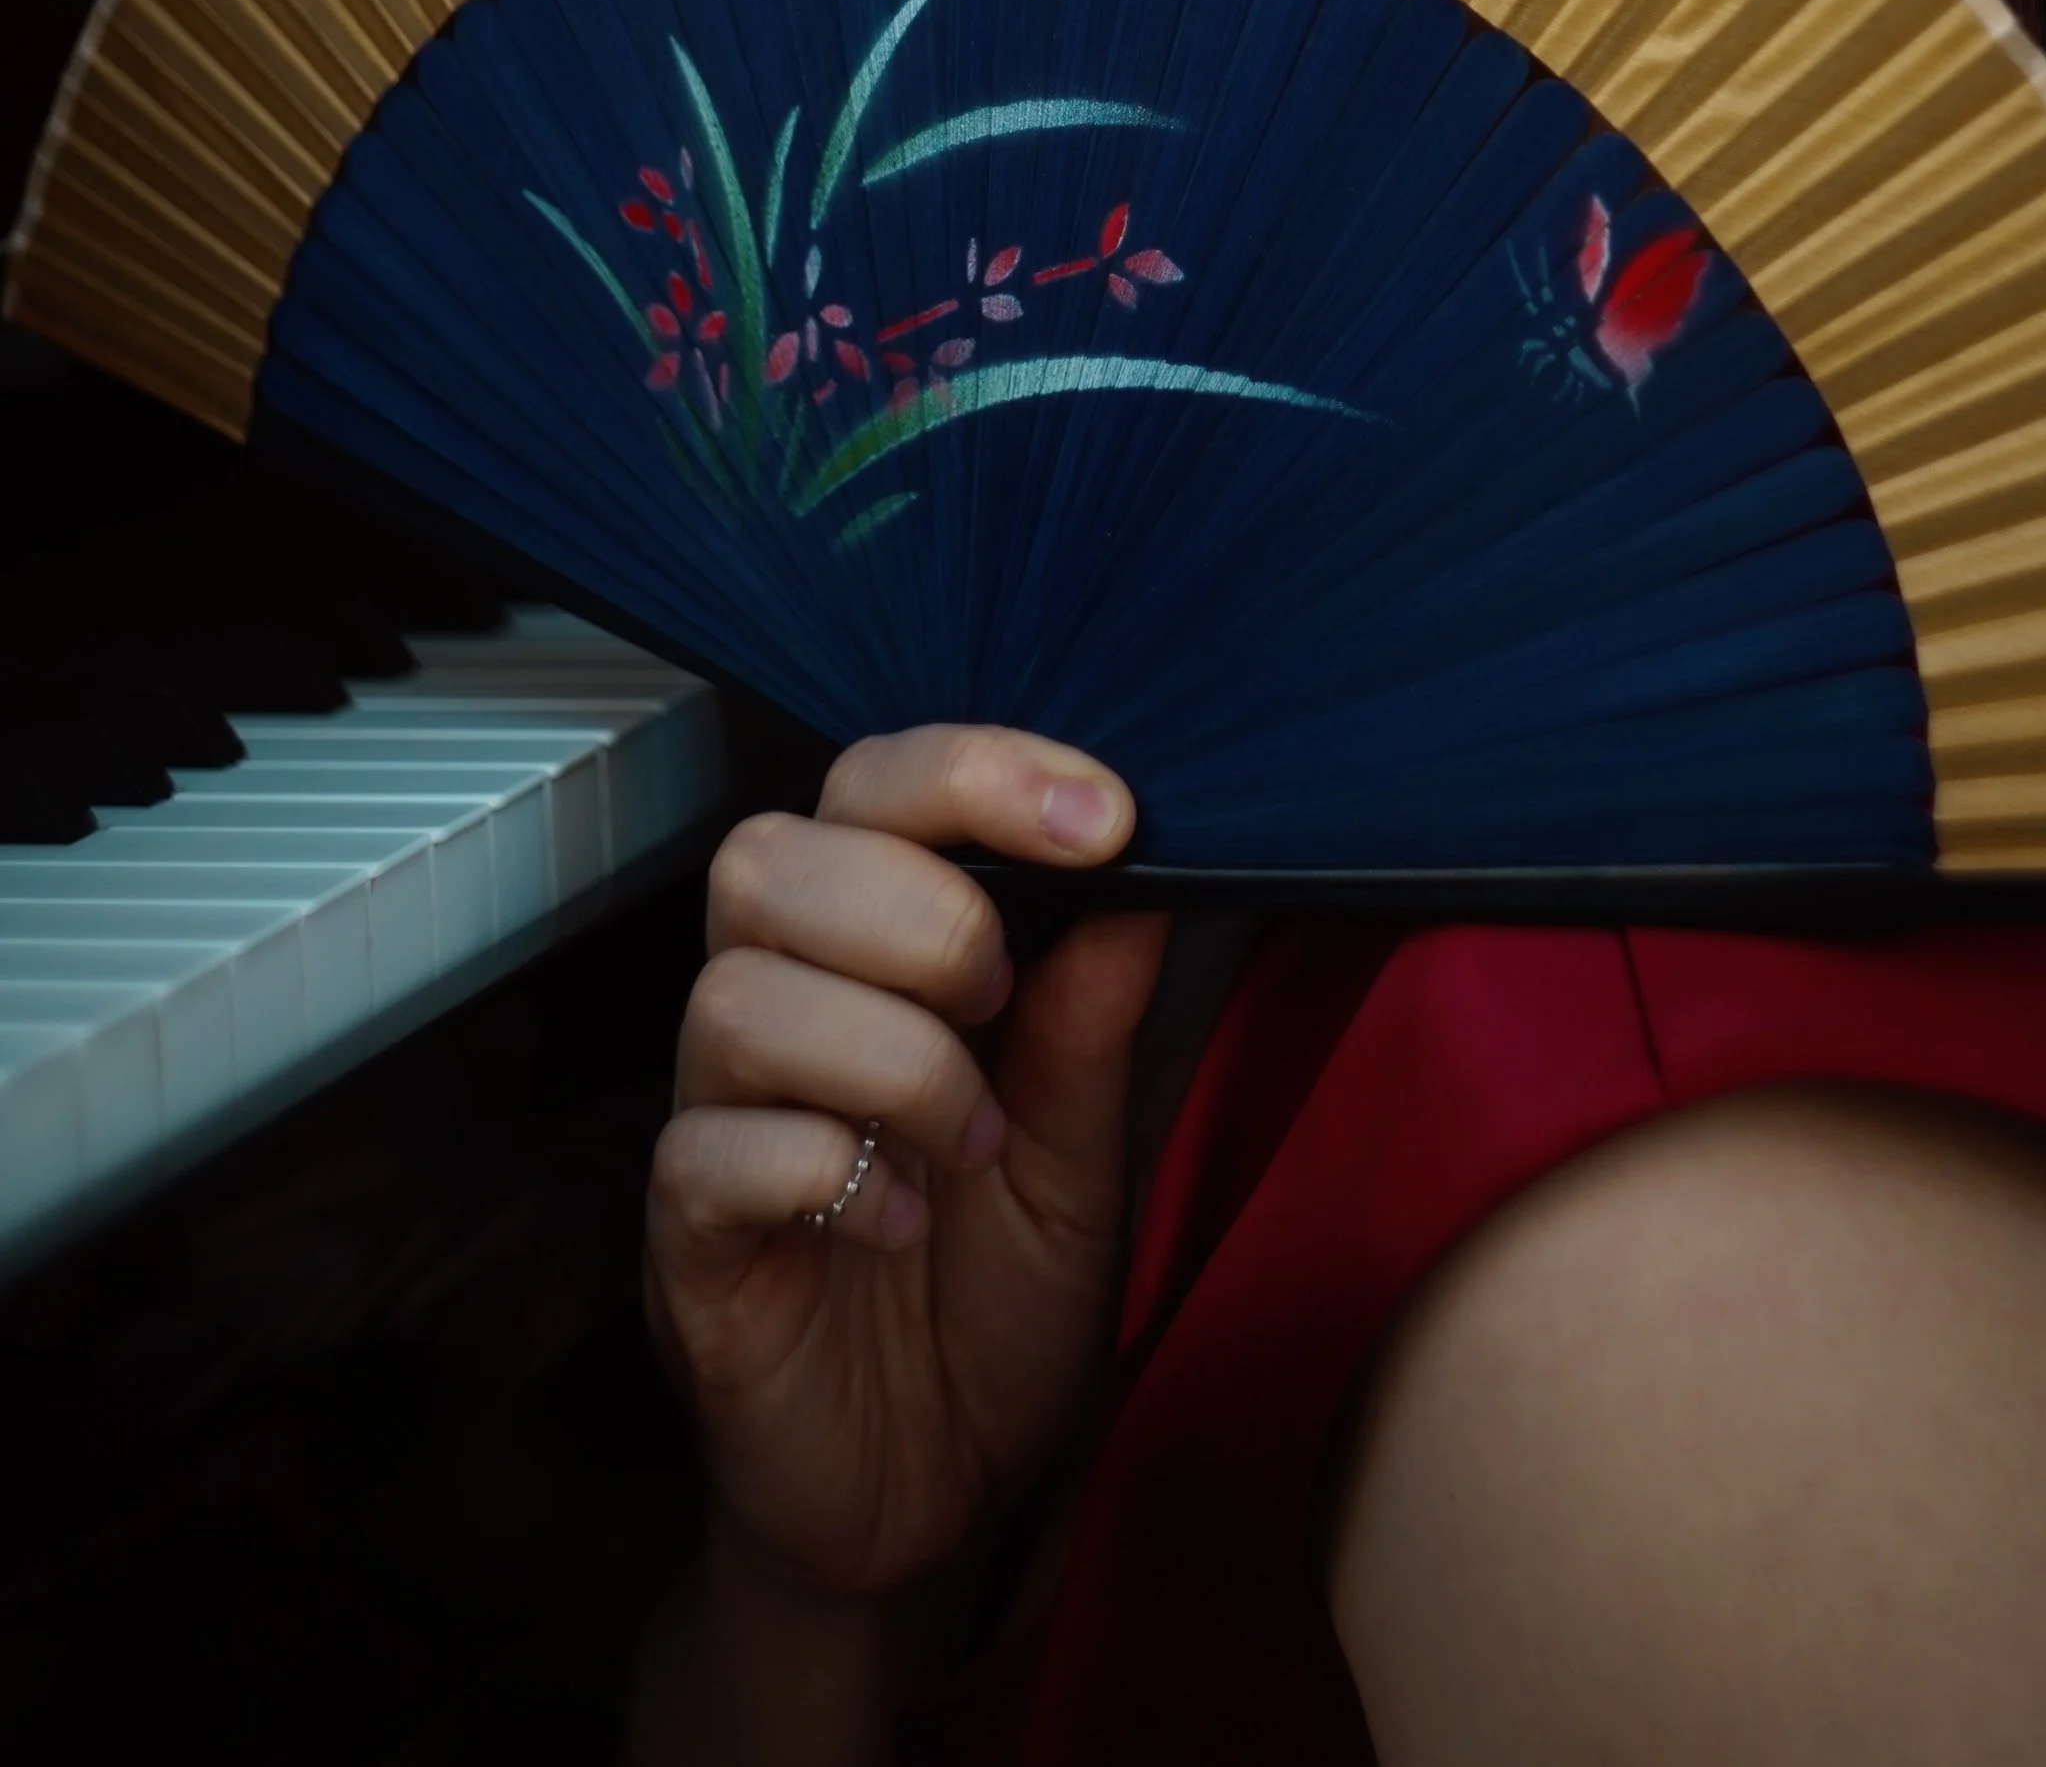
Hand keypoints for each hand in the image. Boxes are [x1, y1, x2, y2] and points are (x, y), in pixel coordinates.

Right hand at [645, 728, 1168, 1602]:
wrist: (935, 1497)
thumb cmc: (995, 1301)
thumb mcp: (1083, 1157)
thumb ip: (1092, 1019)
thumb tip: (1136, 871)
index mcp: (873, 955)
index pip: (874, 788)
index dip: (975, 773)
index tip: (1104, 816)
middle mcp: (779, 1010)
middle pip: (765, 858)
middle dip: (915, 908)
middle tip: (1004, 1003)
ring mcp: (716, 1122)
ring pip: (734, 997)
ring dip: (887, 1056)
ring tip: (970, 1143)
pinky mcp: (684, 1241)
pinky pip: (705, 1151)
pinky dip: (824, 1171)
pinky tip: (900, 1225)